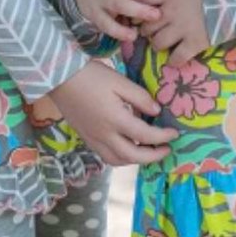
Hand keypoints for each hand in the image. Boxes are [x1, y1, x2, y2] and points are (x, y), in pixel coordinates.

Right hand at [51, 60, 178, 165]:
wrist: (60, 78)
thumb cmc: (92, 76)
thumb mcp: (119, 81)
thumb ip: (140, 97)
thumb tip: (156, 112)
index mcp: (116, 120)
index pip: (145, 136)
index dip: (162, 137)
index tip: (175, 133)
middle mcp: (105, 136)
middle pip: (133, 156)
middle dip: (153, 156)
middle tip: (166, 149)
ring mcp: (93, 139)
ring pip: (118, 160)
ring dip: (136, 160)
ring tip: (148, 151)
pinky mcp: (86, 138)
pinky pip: (106, 156)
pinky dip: (120, 157)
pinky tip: (126, 146)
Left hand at [131, 0, 208, 65]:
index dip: (135, 2)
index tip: (136, 4)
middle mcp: (170, 12)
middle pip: (145, 25)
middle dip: (145, 26)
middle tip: (151, 25)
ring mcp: (182, 30)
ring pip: (157, 43)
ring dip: (157, 43)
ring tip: (162, 39)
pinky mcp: (195, 44)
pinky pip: (177, 58)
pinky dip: (174, 59)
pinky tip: (177, 55)